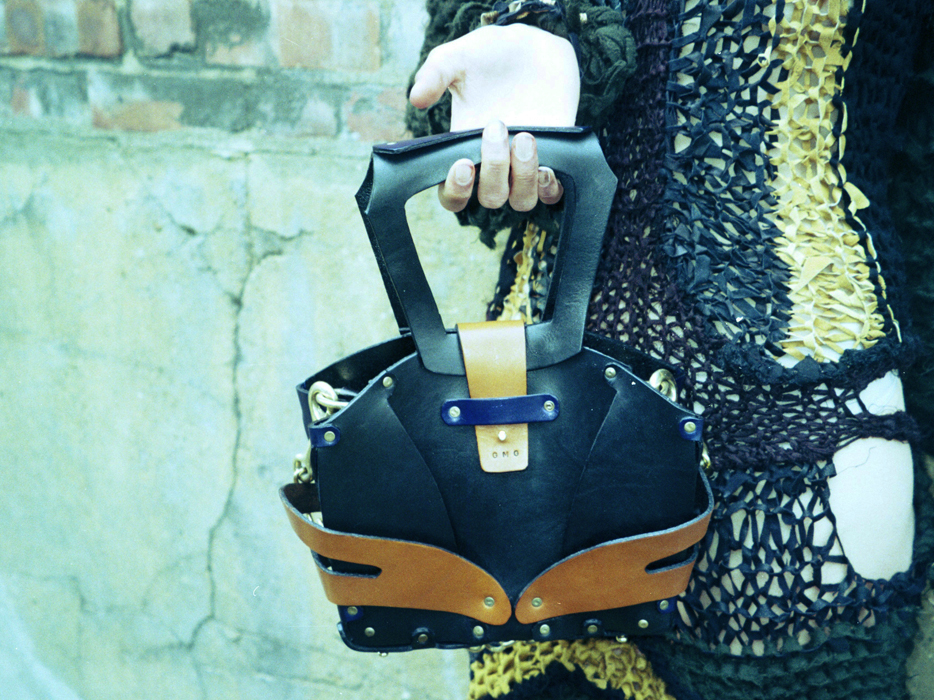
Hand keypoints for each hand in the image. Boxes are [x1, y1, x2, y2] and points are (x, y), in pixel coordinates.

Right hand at [409, 24, 579, 212]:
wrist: (528, 46)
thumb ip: (433, 76)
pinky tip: (547, 165)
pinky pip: (551, 193)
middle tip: (496, 127)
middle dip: (494, 167)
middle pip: (490, 198)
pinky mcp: (552, 159)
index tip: (463, 164)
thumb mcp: (454, 59)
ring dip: (523, 176)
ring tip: (525, 137)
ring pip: (522, 200)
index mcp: (462, 153)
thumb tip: (416, 100)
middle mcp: (493, 167)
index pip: (453, 195)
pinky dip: (549, 187)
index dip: (457, 191)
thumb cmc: (484, 56)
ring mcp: (522, 166)